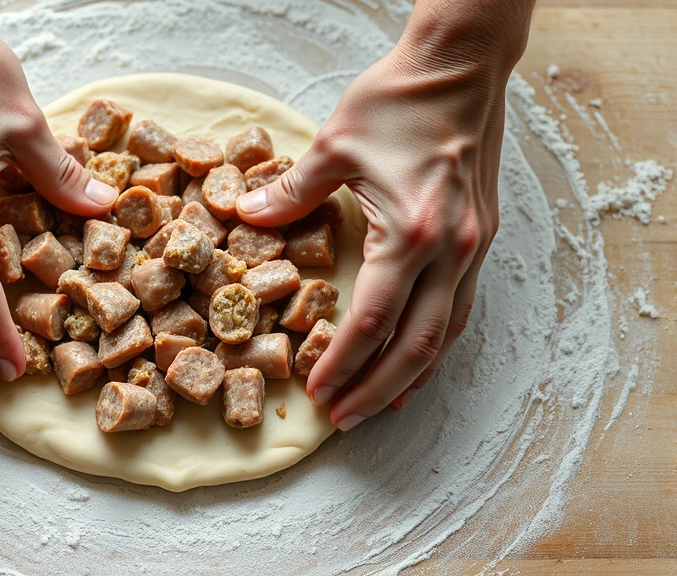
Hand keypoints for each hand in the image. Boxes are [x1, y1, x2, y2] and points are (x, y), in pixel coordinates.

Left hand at [237, 32, 520, 429]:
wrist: (460, 68)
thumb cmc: (400, 100)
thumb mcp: (335, 144)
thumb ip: (290, 192)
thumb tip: (247, 218)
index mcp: (410, 232)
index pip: (373, 320)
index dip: (343, 363)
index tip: (317, 392)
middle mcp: (451, 250)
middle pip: (416, 345)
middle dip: (377, 389)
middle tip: (344, 419)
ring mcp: (473, 248)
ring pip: (446, 335)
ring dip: (410, 376)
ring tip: (378, 406)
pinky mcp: (481, 239)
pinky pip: (460, 308)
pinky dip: (436, 343)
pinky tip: (416, 360)